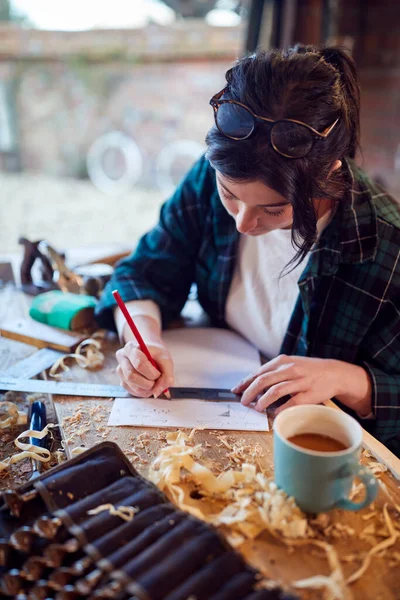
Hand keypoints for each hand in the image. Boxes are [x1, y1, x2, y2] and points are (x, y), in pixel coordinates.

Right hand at [116, 341, 173, 397]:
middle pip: (131, 376)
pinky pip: (132, 391)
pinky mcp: (122, 381)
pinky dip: (144, 392)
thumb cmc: (157, 354)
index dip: (151, 373)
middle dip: (148, 383)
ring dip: (147, 389)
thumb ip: (166, 375)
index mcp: (131, 348)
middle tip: (157, 380)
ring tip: (154, 383)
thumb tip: (158, 391)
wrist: (150, 352)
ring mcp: (120, 371)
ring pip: (132, 386)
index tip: (159, 374)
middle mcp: (122, 358)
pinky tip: (149, 386)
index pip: (139, 364)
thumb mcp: (166, 359)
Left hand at [232, 355, 370, 414]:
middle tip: (243, 401)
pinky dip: (281, 409)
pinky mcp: (309, 394)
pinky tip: (274, 414)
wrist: (334, 373)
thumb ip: (273, 372)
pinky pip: (292, 402)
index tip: (236, 390)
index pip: (259, 372)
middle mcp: (290, 369)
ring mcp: (300, 381)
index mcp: (283, 361)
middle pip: (264, 380)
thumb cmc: (308, 370)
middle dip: (250, 392)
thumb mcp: (290, 364)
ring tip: (256, 408)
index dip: (246, 382)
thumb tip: (252, 383)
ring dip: (263, 401)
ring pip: (276, 390)